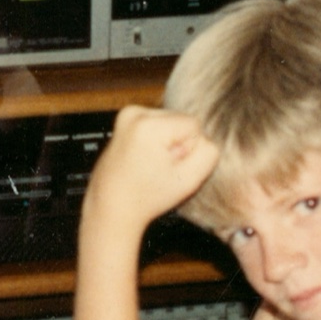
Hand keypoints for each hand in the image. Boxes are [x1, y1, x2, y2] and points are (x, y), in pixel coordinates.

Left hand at [82, 105, 219, 238]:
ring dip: (167, 142)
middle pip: (180, 120)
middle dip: (177, 144)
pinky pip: (157, 123)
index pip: (194, 125)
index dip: (189, 149)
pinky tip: (144, 158)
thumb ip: (208, 153)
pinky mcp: (124, 119)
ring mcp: (127, 114)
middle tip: (159, 168)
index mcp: (149, 125)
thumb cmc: (147, 198)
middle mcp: (134, 113)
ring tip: (150, 165)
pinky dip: (156, 139)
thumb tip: (205, 136)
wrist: (112, 205)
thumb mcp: (189, 180)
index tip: (170, 168)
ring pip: (170, 121)